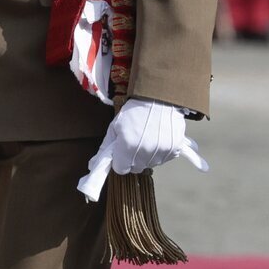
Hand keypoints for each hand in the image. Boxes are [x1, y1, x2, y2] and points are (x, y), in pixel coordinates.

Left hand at [77, 98, 208, 201]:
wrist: (159, 98)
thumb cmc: (135, 111)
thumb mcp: (115, 126)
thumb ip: (106, 148)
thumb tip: (94, 165)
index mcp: (127, 147)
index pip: (121, 169)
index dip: (120, 160)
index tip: (123, 151)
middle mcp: (144, 153)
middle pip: (136, 168)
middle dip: (133, 159)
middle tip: (135, 142)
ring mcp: (161, 152)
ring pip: (151, 164)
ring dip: (148, 156)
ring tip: (148, 138)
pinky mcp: (173, 150)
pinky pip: (164, 159)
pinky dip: (161, 152)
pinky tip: (159, 138)